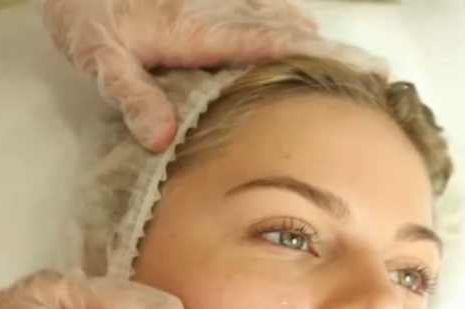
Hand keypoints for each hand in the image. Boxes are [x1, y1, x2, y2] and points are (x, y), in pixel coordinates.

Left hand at [41, 0, 386, 150]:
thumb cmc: (85, 17)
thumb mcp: (100, 60)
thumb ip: (133, 96)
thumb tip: (163, 139)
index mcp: (199, 31)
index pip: (273, 44)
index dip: (320, 56)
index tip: (364, 68)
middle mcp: (217, 11)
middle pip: (289, 28)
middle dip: (334, 50)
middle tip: (379, 73)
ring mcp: (214, 1)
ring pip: (277, 15)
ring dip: (313, 38)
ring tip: (348, 64)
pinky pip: (258, 8)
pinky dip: (285, 22)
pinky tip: (297, 31)